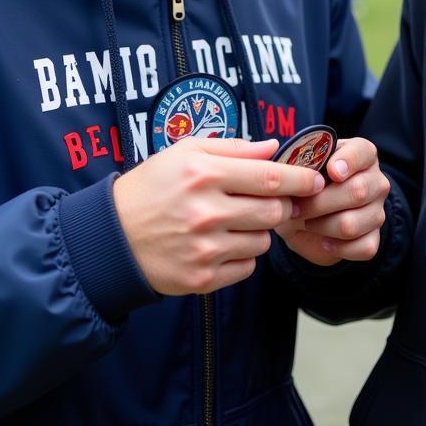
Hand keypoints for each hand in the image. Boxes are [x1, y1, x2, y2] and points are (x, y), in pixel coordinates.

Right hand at [113, 137, 323, 295]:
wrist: (111, 237)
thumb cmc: (152, 186)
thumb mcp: (185, 152)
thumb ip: (234, 147)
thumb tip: (274, 148)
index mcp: (204, 173)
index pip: (270, 177)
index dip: (300, 178)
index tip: (314, 179)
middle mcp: (206, 212)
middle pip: (274, 212)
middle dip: (283, 205)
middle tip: (275, 201)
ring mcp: (204, 248)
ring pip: (263, 241)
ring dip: (260, 230)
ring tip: (238, 221)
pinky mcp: (201, 278)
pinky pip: (246, 267)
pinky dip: (243, 255)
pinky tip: (223, 243)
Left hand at [276, 137, 389, 266]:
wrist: (303, 220)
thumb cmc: (303, 187)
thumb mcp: (297, 170)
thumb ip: (299, 164)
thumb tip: (294, 169)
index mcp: (361, 155)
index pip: (363, 152)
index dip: (348, 161)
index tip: (331, 171)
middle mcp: (375, 181)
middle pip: (357, 191)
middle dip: (319, 202)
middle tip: (296, 207)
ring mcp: (378, 211)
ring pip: (352, 224)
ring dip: (322, 226)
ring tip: (307, 223)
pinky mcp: (374, 238)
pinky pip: (362, 247)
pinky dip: (337, 247)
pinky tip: (323, 241)